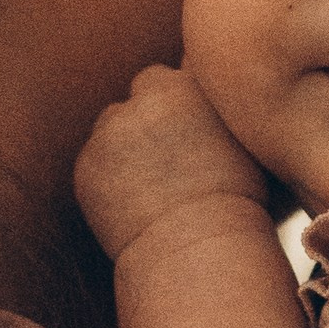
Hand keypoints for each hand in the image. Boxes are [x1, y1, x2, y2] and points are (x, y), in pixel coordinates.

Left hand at [75, 64, 270, 262]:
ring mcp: (110, 132)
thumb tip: (198, 80)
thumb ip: (213, 106)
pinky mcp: (87, 165)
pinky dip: (106, 181)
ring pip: (110, 131)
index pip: (161, 79)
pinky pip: (94, 165)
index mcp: (183, 87)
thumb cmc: (237, 202)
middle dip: (144, 123)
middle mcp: (143, 101)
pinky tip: (133, 207)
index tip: (183, 137)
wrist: (200, 248)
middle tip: (166, 163)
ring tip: (152, 190)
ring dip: (123, 150)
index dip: (171, 109)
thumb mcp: (241, 138)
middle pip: (134, 101)